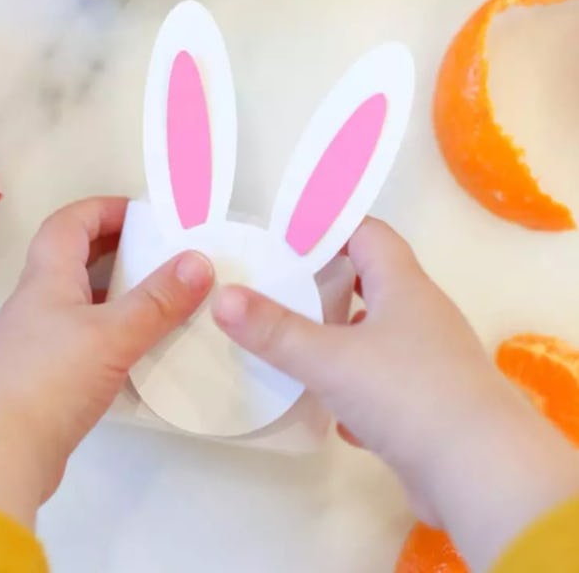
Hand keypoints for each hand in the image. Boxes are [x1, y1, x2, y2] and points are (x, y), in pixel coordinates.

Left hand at [0, 197, 213, 526]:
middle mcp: (38, 304)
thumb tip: (198, 260)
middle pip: (74, 259)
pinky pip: (83, 343)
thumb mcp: (112, 335)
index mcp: (47, 278)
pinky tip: (139, 355)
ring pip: (80, 303)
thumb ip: (157, 300)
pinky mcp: (43, 383)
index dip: (105, 209)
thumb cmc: (47, 379)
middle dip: (116, 249)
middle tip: (161, 255)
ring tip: (161, 302)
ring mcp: (36, 344)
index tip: (146, 215)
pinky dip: (112, 338)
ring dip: (116, 296)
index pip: (70, 223)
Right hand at [213, 219, 578, 572]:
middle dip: (326, 283)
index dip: (329, 228)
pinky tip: (327, 408)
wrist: (479, 474)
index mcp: (403, 286)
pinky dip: (354, 389)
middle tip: (279, 286)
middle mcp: (421, 315)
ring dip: (339, 338)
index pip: (368, 234)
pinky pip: (384, 384)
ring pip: (376, 335)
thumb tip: (222, 296)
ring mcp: (429, 362)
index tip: (285, 235)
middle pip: (371, 281)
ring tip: (293, 343)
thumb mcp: (329, 358)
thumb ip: (274, 329)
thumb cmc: (407, 393)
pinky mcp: (428, 407)